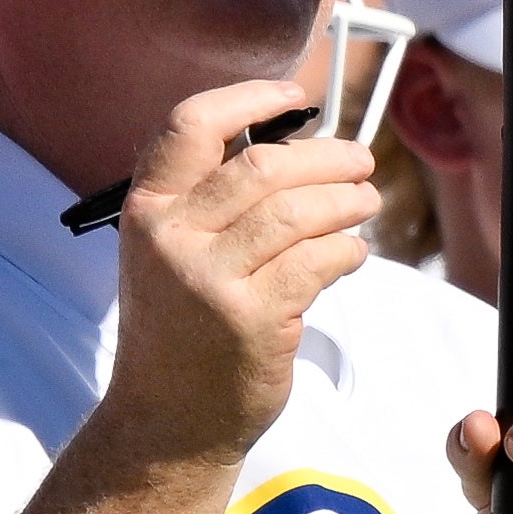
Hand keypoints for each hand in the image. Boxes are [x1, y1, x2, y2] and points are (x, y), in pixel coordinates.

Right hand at [104, 81, 376, 463]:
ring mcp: (208, 278)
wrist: (167, 419)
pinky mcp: (250, 318)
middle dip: (326, 159)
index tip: (294, 94)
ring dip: (346, 202)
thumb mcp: (171, 256)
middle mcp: (169, 236)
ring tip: (367, 203)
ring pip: (296, 213)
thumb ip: (212, 205)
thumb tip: (295, 152)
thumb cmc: (183, 330)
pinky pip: (317, 262)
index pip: (190, 126)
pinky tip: (353, 253)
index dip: (248, 100)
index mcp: (145, 209)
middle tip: (361, 162)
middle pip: (263, 168)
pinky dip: (347, 251)